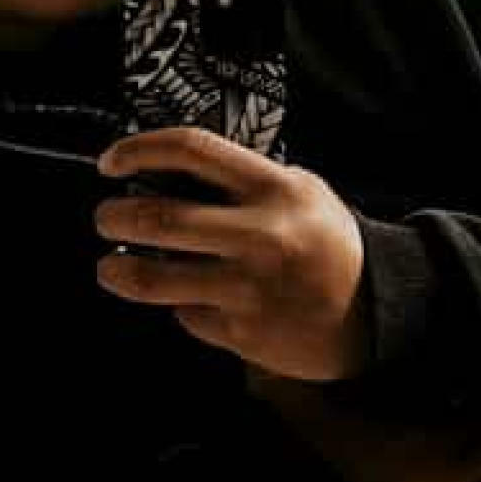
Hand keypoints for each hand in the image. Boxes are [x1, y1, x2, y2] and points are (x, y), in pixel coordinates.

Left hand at [94, 128, 373, 381]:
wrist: (375, 311)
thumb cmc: (327, 243)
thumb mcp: (300, 192)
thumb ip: (243, 181)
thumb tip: (165, 176)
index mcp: (273, 189)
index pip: (192, 149)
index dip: (139, 149)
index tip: (111, 162)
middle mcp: (260, 234)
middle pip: (158, 217)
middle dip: (113, 216)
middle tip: (105, 218)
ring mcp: (249, 287)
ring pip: (154, 278)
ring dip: (117, 271)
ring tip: (110, 268)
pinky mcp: (243, 332)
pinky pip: (186, 315)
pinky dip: (179, 306)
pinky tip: (190, 299)